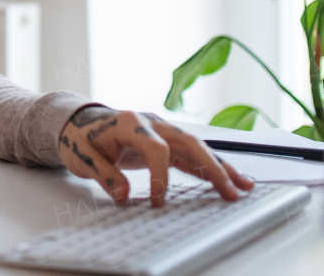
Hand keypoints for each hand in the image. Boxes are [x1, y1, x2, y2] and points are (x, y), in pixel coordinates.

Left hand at [58, 106, 253, 205]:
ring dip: (220, 167)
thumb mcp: (83, 156)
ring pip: (197, 148)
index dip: (160, 175)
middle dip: (211, 167)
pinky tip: (228, 181)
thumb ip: (103, 174)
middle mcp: (153, 123)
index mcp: (131, 122)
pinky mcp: (166, 142)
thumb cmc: (80, 137)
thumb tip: (123, 195)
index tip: (157, 200)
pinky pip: (191, 155)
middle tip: (230, 190)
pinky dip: (210, 167)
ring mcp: (162, 131)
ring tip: (243, 186)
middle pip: (189, 142)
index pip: (156, 148)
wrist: (79, 123)